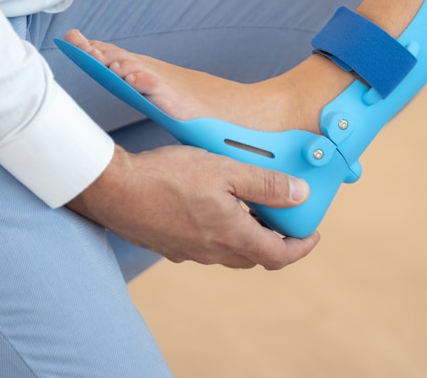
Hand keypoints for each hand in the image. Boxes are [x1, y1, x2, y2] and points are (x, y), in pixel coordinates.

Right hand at [66, 145, 319, 269]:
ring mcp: (189, 252)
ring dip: (247, 237)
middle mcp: (211, 252)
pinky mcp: (170, 246)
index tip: (312, 235)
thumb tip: (301, 195)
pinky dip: (221, 233)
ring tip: (251, 209)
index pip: (278, 255)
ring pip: (230, 253)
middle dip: (275, 241)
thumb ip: (266, 185)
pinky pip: (206, 246)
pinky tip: (214, 208)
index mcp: (231, 236)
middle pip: (255, 256)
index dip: (301, 247)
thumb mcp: (225, 170)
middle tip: (284, 218)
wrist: (113, 189)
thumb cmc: (168, 175)